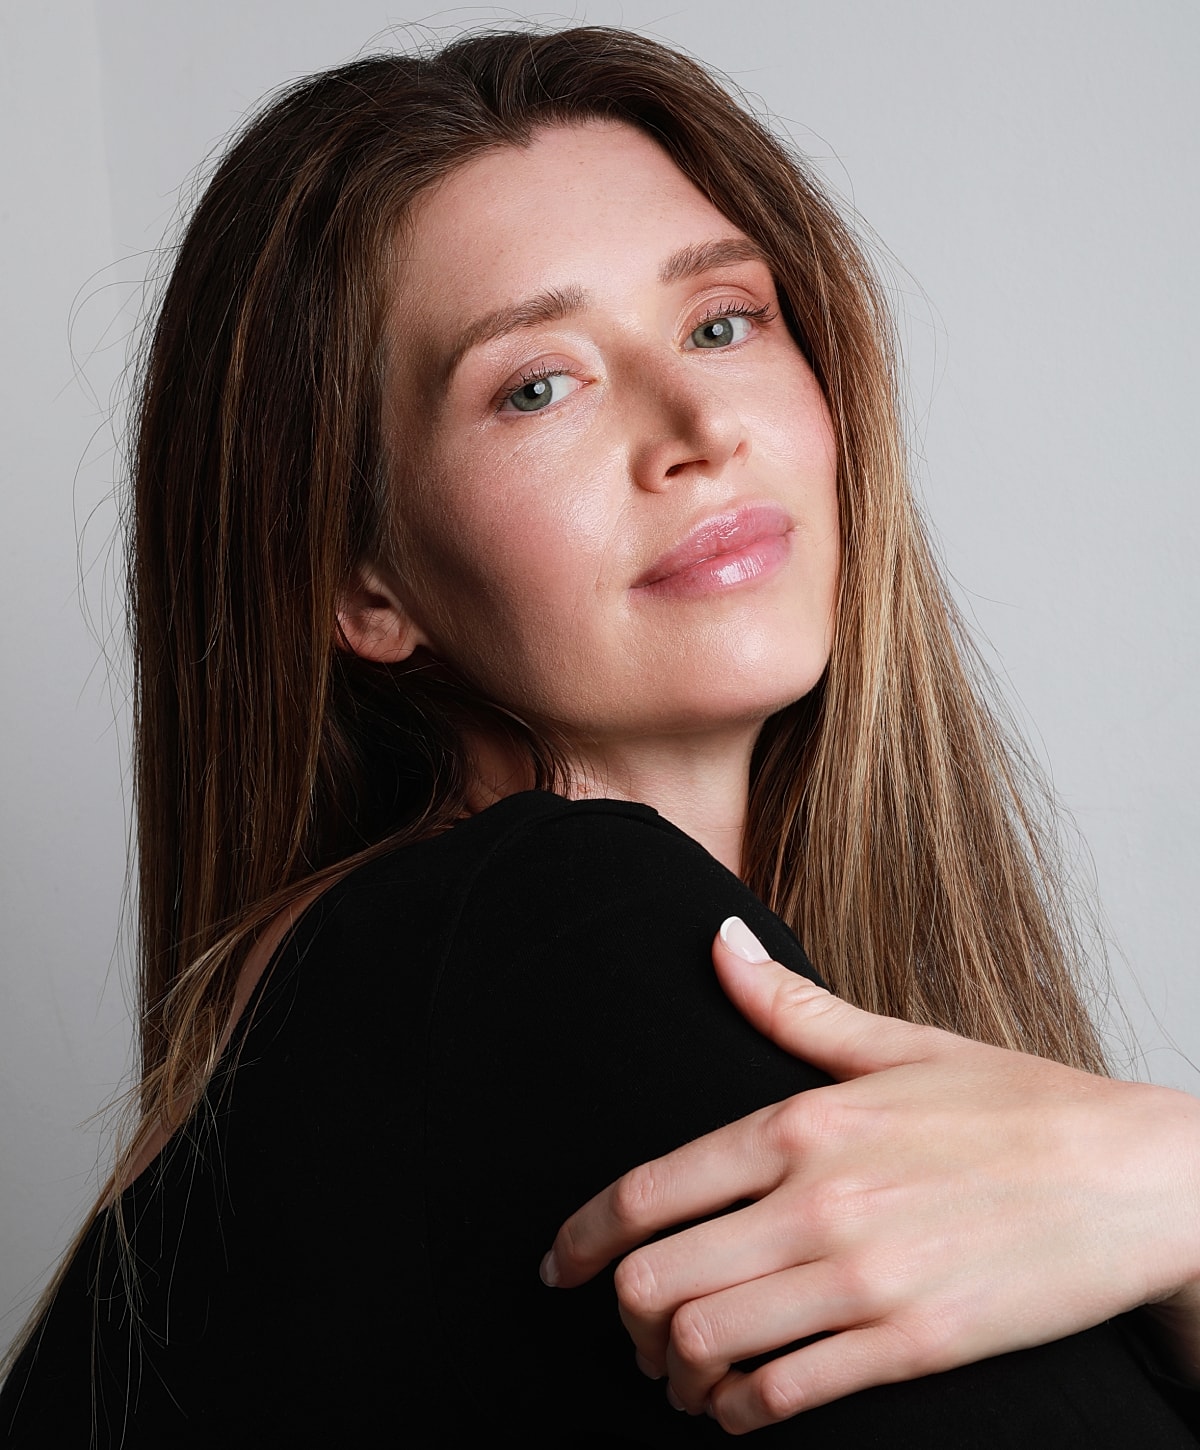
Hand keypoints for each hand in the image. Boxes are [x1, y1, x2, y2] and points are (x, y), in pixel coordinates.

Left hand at [542, 917, 1199, 1432]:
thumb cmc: (1013, 1105)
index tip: (557, 1266)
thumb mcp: (897, 1043)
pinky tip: (740, 1401)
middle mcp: (817, 1201)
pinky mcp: (912, 1346)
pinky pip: (784, 1395)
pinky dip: (739, 1409)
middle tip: (625, 1324)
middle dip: (620, 1312)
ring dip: (671, 1368)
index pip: (650, 1188)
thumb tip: (716, 939)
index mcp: (802, 1122)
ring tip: (675, 1368)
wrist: (1136, 1178)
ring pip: (705, 1343)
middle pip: (656, 1277)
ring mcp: (863, 1279)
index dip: (582, 1237)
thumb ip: (789, 1006)